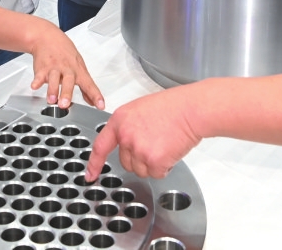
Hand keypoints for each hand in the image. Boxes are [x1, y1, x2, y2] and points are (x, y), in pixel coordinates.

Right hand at [29, 21, 104, 109]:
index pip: (89, 85)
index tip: (100, 105)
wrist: (48, 38)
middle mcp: (67, 69)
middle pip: (68, 81)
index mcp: (78, 71)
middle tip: (65, 104)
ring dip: (52, 90)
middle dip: (67, 93)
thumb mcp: (79, 67)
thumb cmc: (65, 53)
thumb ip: (85, 86)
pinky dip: (36, 81)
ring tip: (51, 100)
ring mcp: (54, 69)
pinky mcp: (42, 68)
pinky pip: (39, 75)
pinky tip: (34, 86)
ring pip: (53, 79)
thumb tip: (92, 101)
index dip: (95, 95)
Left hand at [86, 88, 201, 180]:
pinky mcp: (153, 160)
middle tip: (156, 141)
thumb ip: (128, 127)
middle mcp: (126, 135)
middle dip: (140, 158)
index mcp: (120, 120)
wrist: (191, 109)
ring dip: (153, 163)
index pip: (101, 146)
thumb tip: (126, 144)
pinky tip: (171, 150)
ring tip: (165, 143)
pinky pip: (157, 173)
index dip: (94, 163)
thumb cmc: (173, 106)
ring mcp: (139, 149)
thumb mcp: (140, 109)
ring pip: (142, 170)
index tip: (90, 175)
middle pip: (126, 162)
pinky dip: (166, 167)